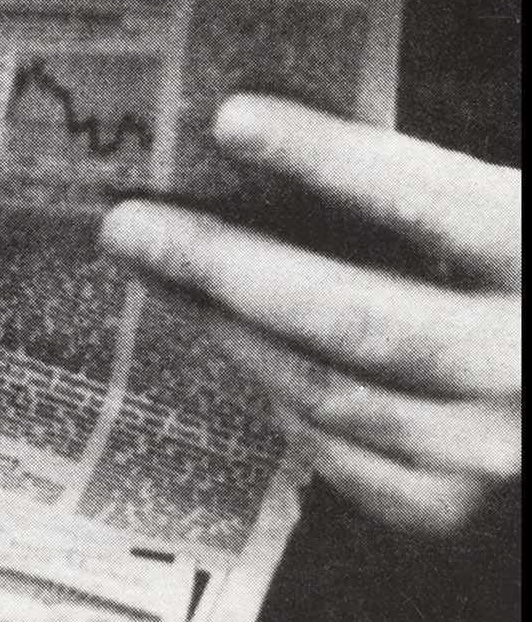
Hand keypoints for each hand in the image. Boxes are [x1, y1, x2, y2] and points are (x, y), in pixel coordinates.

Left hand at [100, 95, 519, 533]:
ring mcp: (489, 444)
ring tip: (157, 276)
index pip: (418, 196)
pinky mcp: (458, 502)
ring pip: (331, 393)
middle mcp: (517, 356)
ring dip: (228, 330)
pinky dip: (283, 405)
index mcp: (526, 245)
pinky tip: (238, 352)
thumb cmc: (503, 262)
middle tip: (129, 225)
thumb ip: (399, 180)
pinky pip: (344, 460)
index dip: (322, 156)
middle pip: (351, 316)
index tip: (229, 119)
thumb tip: (245, 130)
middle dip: (223, 265)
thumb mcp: (483, 207)